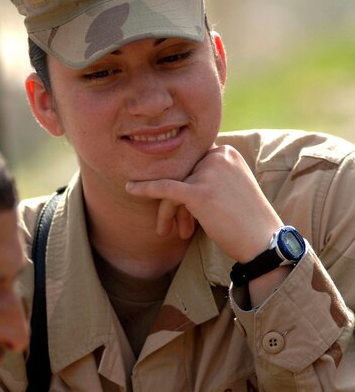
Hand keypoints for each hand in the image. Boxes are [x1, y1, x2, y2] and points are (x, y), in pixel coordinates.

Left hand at [126, 145, 281, 262]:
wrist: (262, 241)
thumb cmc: (247, 219)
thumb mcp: (232, 186)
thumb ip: (211, 174)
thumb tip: (182, 176)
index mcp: (226, 151)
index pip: (190, 162)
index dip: (182, 184)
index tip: (182, 209)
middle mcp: (218, 156)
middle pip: (180, 173)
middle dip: (172, 202)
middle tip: (173, 227)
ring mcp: (209, 173)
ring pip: (172, 186)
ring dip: (167, 212)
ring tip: (168, 233)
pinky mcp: (200, 192)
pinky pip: (165, 188)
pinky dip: (145, 189)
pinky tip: (130, 188)